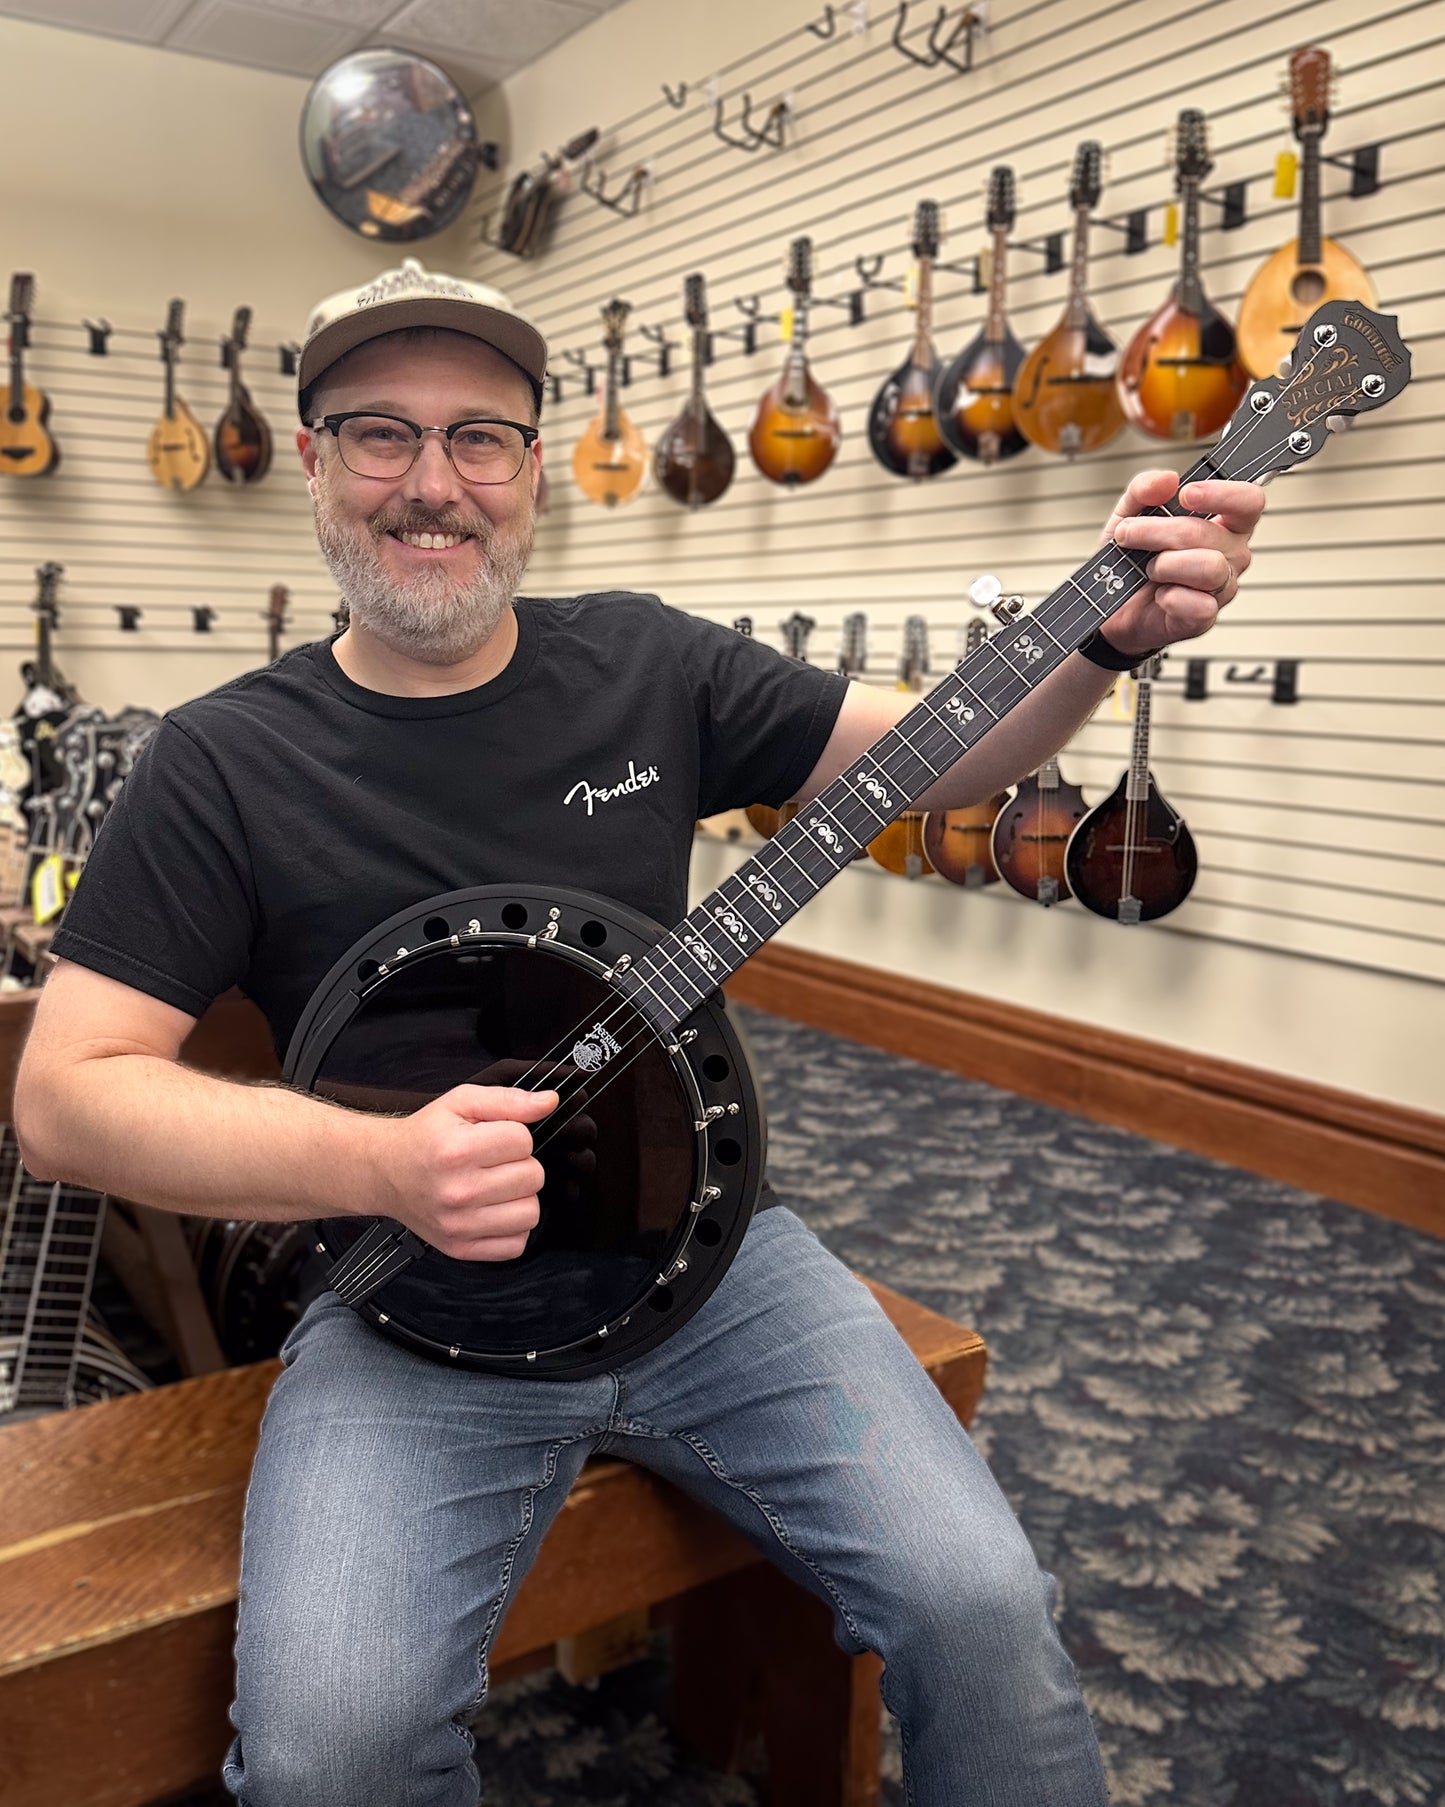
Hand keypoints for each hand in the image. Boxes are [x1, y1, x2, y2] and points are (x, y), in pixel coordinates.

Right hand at [371, 1083, 557, 1261]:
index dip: (515, 1135)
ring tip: (497, 1186)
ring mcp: (460, 1224)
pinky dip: (512, 1228)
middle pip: (533, 1177)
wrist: (387, 1171)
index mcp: (458, 1150)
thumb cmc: (425, 1137)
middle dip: (521, 1164)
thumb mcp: (461, 1102)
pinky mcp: (461, 1248)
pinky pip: (516, 1244)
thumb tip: (549, 1102)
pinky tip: (493, 1210)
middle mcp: (458, 1191)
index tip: (496, 1138)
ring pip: (530, 1212)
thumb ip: (509, 1099)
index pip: (524, 1141)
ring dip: (520, 1197)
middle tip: (495, 1162)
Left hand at [1098, 469, 1265, 657]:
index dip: (1223, 494)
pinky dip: (1170, 598)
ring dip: (1166, 564)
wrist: (1111, 606)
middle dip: (1161, 531)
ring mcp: (1222, 587)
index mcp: (1223, 523)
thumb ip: (1144, 490)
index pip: (1249, 501)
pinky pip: (1199, 605)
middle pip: (1211, 533)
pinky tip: (1159, 596)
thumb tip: (1166, 479)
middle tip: (1129, 534)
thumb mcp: (1128, 514)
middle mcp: (1230, 554)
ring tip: (1148, 568)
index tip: (1186, 495)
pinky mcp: (1205, 617)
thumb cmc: (1131, 559)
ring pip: (1208, 568)